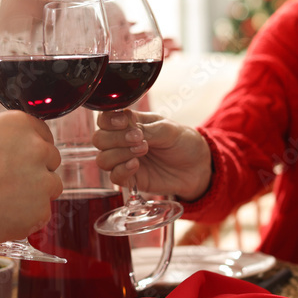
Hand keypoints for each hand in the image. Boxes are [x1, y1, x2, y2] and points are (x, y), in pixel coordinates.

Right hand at [0, 112, 63, 242]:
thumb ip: (6, 140)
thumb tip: (17, 148)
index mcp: (20, 124)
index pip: (44, 136)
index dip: (30, 152)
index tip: (18, 163)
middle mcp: (36, 148)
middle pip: (51, 161)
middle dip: (35, 172)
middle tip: (7, 184)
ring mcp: (42, 180)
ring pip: (51, 187)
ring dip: (34, 195)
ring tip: (2, 201)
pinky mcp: (40, 209)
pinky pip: (42, 214)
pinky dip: (27, 218)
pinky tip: (1, 215)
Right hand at [92, 110, 210, 200]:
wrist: (198, 167)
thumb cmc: (184, 143)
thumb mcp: (169, 129)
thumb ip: (147, 129)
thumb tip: (128, 128)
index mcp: (130, 123)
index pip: (105, 119)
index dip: (109, 120)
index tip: (124, 123)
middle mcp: (122, 141)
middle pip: (99, 139)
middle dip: (116, 138)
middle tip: (139, 138)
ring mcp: (124, 160)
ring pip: (103, 159)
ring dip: (119, 154)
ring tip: (142, 151)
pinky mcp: (130, 179)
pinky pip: (114, 177)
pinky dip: (122, 170)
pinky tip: (136, 165)